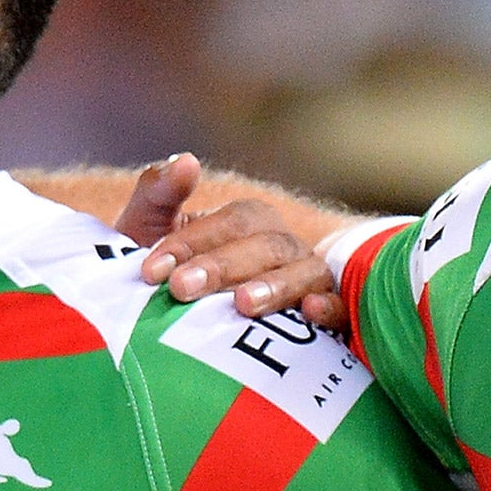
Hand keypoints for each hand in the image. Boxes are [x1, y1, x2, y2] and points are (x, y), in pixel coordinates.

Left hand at [122, 155, 347, 330]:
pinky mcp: (327, 319)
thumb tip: (186, 160)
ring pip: (303, 273)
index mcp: (249, 220)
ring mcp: (308, 280)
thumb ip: (159, 191)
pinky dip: (331, 307)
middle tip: (180, 288)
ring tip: (241, 304)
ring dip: (274, 286)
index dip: (188, 243)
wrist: (178, 330)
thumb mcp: (152, 231)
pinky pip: (340, 309)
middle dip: (220, 266)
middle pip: (263, 246)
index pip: (227, 223)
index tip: (150, 270)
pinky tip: (311, 311)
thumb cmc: (169, 274)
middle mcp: (284, 245)